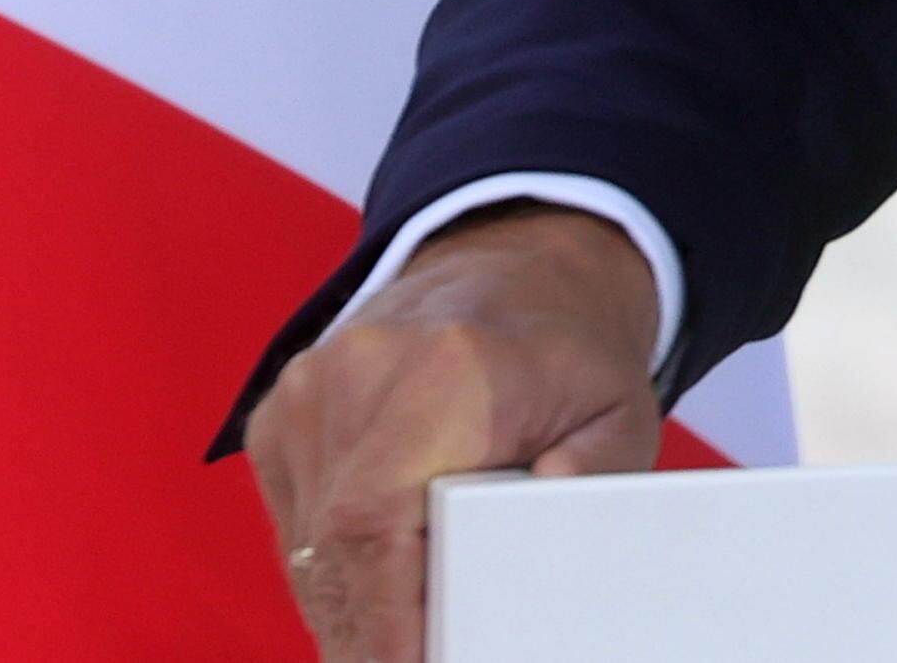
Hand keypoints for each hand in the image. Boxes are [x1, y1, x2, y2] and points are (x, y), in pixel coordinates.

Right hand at [248, 201, 664, 662]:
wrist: (511, 273)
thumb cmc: (565, 355)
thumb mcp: (616, 415)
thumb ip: (593, 478)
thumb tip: (545, 538)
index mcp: (446, 371)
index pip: (374, 522)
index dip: (382, 622)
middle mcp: (360, 373)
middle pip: (334, 551)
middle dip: (373, 638)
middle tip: (427, 660)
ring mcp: (309, 392)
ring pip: (306, 551)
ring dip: (352, 613)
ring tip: (412, 641)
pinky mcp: (279, 417)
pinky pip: (293, 527)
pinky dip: (332, 573)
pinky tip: (383, 591)